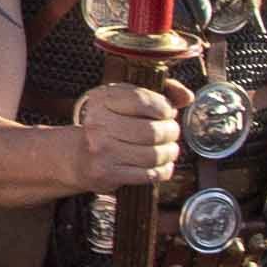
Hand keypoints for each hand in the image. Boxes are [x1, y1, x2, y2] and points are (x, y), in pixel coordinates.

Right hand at [64, 82, 182, 193]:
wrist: (79, 156)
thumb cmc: (110, 124)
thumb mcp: (128, 99)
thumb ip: (161, 92)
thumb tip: (187, 96)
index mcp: (102, 100)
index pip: (143, 101)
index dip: (164, 107)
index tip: (167, 112)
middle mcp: (98, 124)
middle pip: (152, 131)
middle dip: (171, 132)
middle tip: (171, 132)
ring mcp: (101, 151)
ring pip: (153, 154)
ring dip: (169, 152)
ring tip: (169, 149)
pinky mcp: (107, 174)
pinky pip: (148, 174)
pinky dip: (163, 170)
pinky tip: (162, 164)